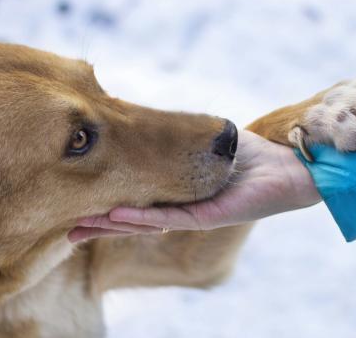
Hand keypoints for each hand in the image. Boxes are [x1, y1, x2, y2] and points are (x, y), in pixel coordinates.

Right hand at [68, 130, 321, 242]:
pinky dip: (140, 217)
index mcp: (176, 195)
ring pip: (144, 224)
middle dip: (100, 227)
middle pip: (133, 222)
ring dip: (111, 226)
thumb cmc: (249, 154)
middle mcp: (180, 211)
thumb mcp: (203, 143)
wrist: (287, 164)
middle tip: (68, 232)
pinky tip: (114, 215)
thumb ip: (177, 141)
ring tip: (80, 228)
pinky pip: (168, 217)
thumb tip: (150, 124)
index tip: (79, 208)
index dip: (108, 209)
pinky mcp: (207, 217)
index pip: (135, 205)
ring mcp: (192, 216)